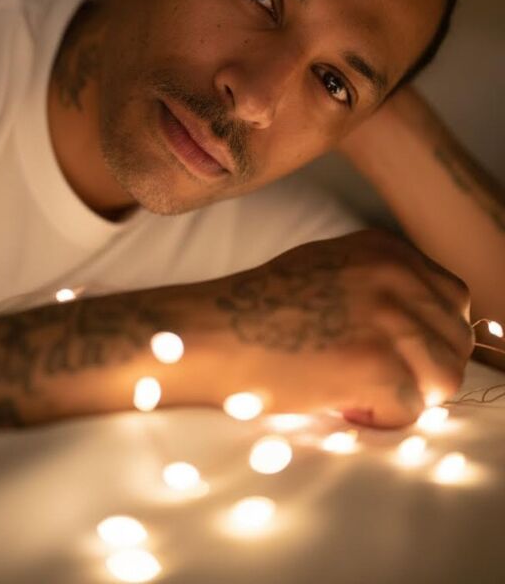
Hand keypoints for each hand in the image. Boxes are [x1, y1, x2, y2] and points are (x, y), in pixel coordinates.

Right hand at [150, 228, 473, 427]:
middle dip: (422, 368)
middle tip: (370, 377)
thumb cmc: (259, 311)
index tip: (392, 353)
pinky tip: (339, 400)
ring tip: (356, 388)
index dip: (427, 336)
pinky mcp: (380, 365)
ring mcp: (390, 318)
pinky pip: (411, 410)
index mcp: (386, 249)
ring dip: (407, 394)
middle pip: (455, 340)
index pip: (452, 300)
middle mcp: (396, 274)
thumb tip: (424, 329)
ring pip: (445, 378)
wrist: (213, 333)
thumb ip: (380, 286)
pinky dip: (379, 417)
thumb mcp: (329, 270)